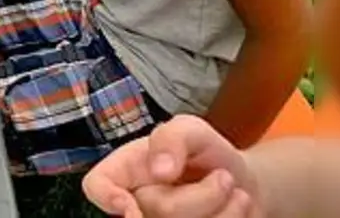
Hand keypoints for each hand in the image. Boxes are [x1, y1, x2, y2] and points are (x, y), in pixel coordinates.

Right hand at [83, 116, 261, 217]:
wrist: (243, 181)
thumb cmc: (205, 153)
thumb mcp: (191, 129)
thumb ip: (172, 138)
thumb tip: (158, 170)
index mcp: (126, 171)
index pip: (96, 186)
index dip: (107, 198)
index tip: (132, 205)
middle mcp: (137, 203)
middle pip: (154, 213)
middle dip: (201, 196)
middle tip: (223, 177)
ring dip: (222, 209)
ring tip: (231, 189)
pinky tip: (236, 207)